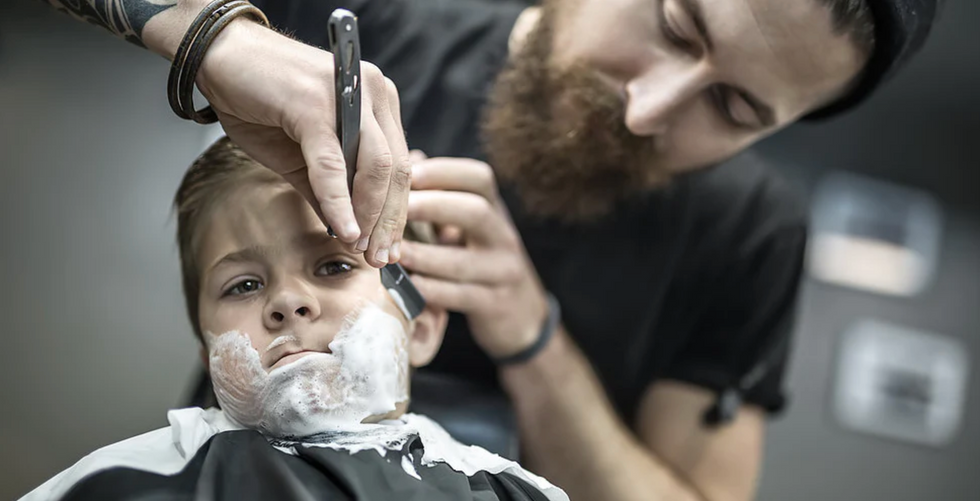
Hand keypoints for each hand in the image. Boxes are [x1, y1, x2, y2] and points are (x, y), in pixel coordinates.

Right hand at [196, 19, 410, 267]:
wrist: (219, 57)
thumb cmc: (258, 100)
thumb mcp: (299, 156)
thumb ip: (327, 189)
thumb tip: (348, 232)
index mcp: (375, 104)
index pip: (399, 167)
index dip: (396, 212)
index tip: (388, 248)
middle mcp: (372, 93)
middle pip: (397, 170)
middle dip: (389, 222)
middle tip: (379, 257)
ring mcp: (348, 95)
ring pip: (376, 167)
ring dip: (369, 216)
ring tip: (360, 247)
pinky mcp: (316, 103)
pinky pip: (333, 163)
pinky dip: (339, 201)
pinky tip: (342, 229)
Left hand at [400, 156, 548, 358]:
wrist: (521, 316)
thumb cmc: (480, 263)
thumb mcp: (468, 230)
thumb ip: (441, 199)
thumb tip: (409, 158)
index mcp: (494, 211)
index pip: (479, 177)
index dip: (441, 171)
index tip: (406, 174)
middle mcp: (503, 237)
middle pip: (475, 211)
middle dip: (431, 207)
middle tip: (395, 211)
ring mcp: (502, 272)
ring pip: (463, 260)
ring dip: (422, 255)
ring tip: (392, 252)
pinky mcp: (494, 305)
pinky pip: (460, 296)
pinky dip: (430, 290)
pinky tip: (407, 285)